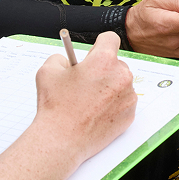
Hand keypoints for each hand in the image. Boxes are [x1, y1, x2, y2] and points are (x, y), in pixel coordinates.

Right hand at [35, 32, 135, 164]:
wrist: (61, 141)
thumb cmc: (55, 107)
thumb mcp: (49, 70)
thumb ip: (62, 57)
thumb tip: (70, 60)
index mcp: (104, 60)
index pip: (110, 38)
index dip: (98, 45)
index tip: (92, 55)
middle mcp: (121, 76)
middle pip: (116, 63)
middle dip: (103, 69)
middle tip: (87, 83)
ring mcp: (128, 96)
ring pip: (121, 83)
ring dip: (109, 87)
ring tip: (90, 101)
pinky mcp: (130, 114)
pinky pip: (124, 101)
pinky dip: (114, 104)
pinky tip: (97, 112)